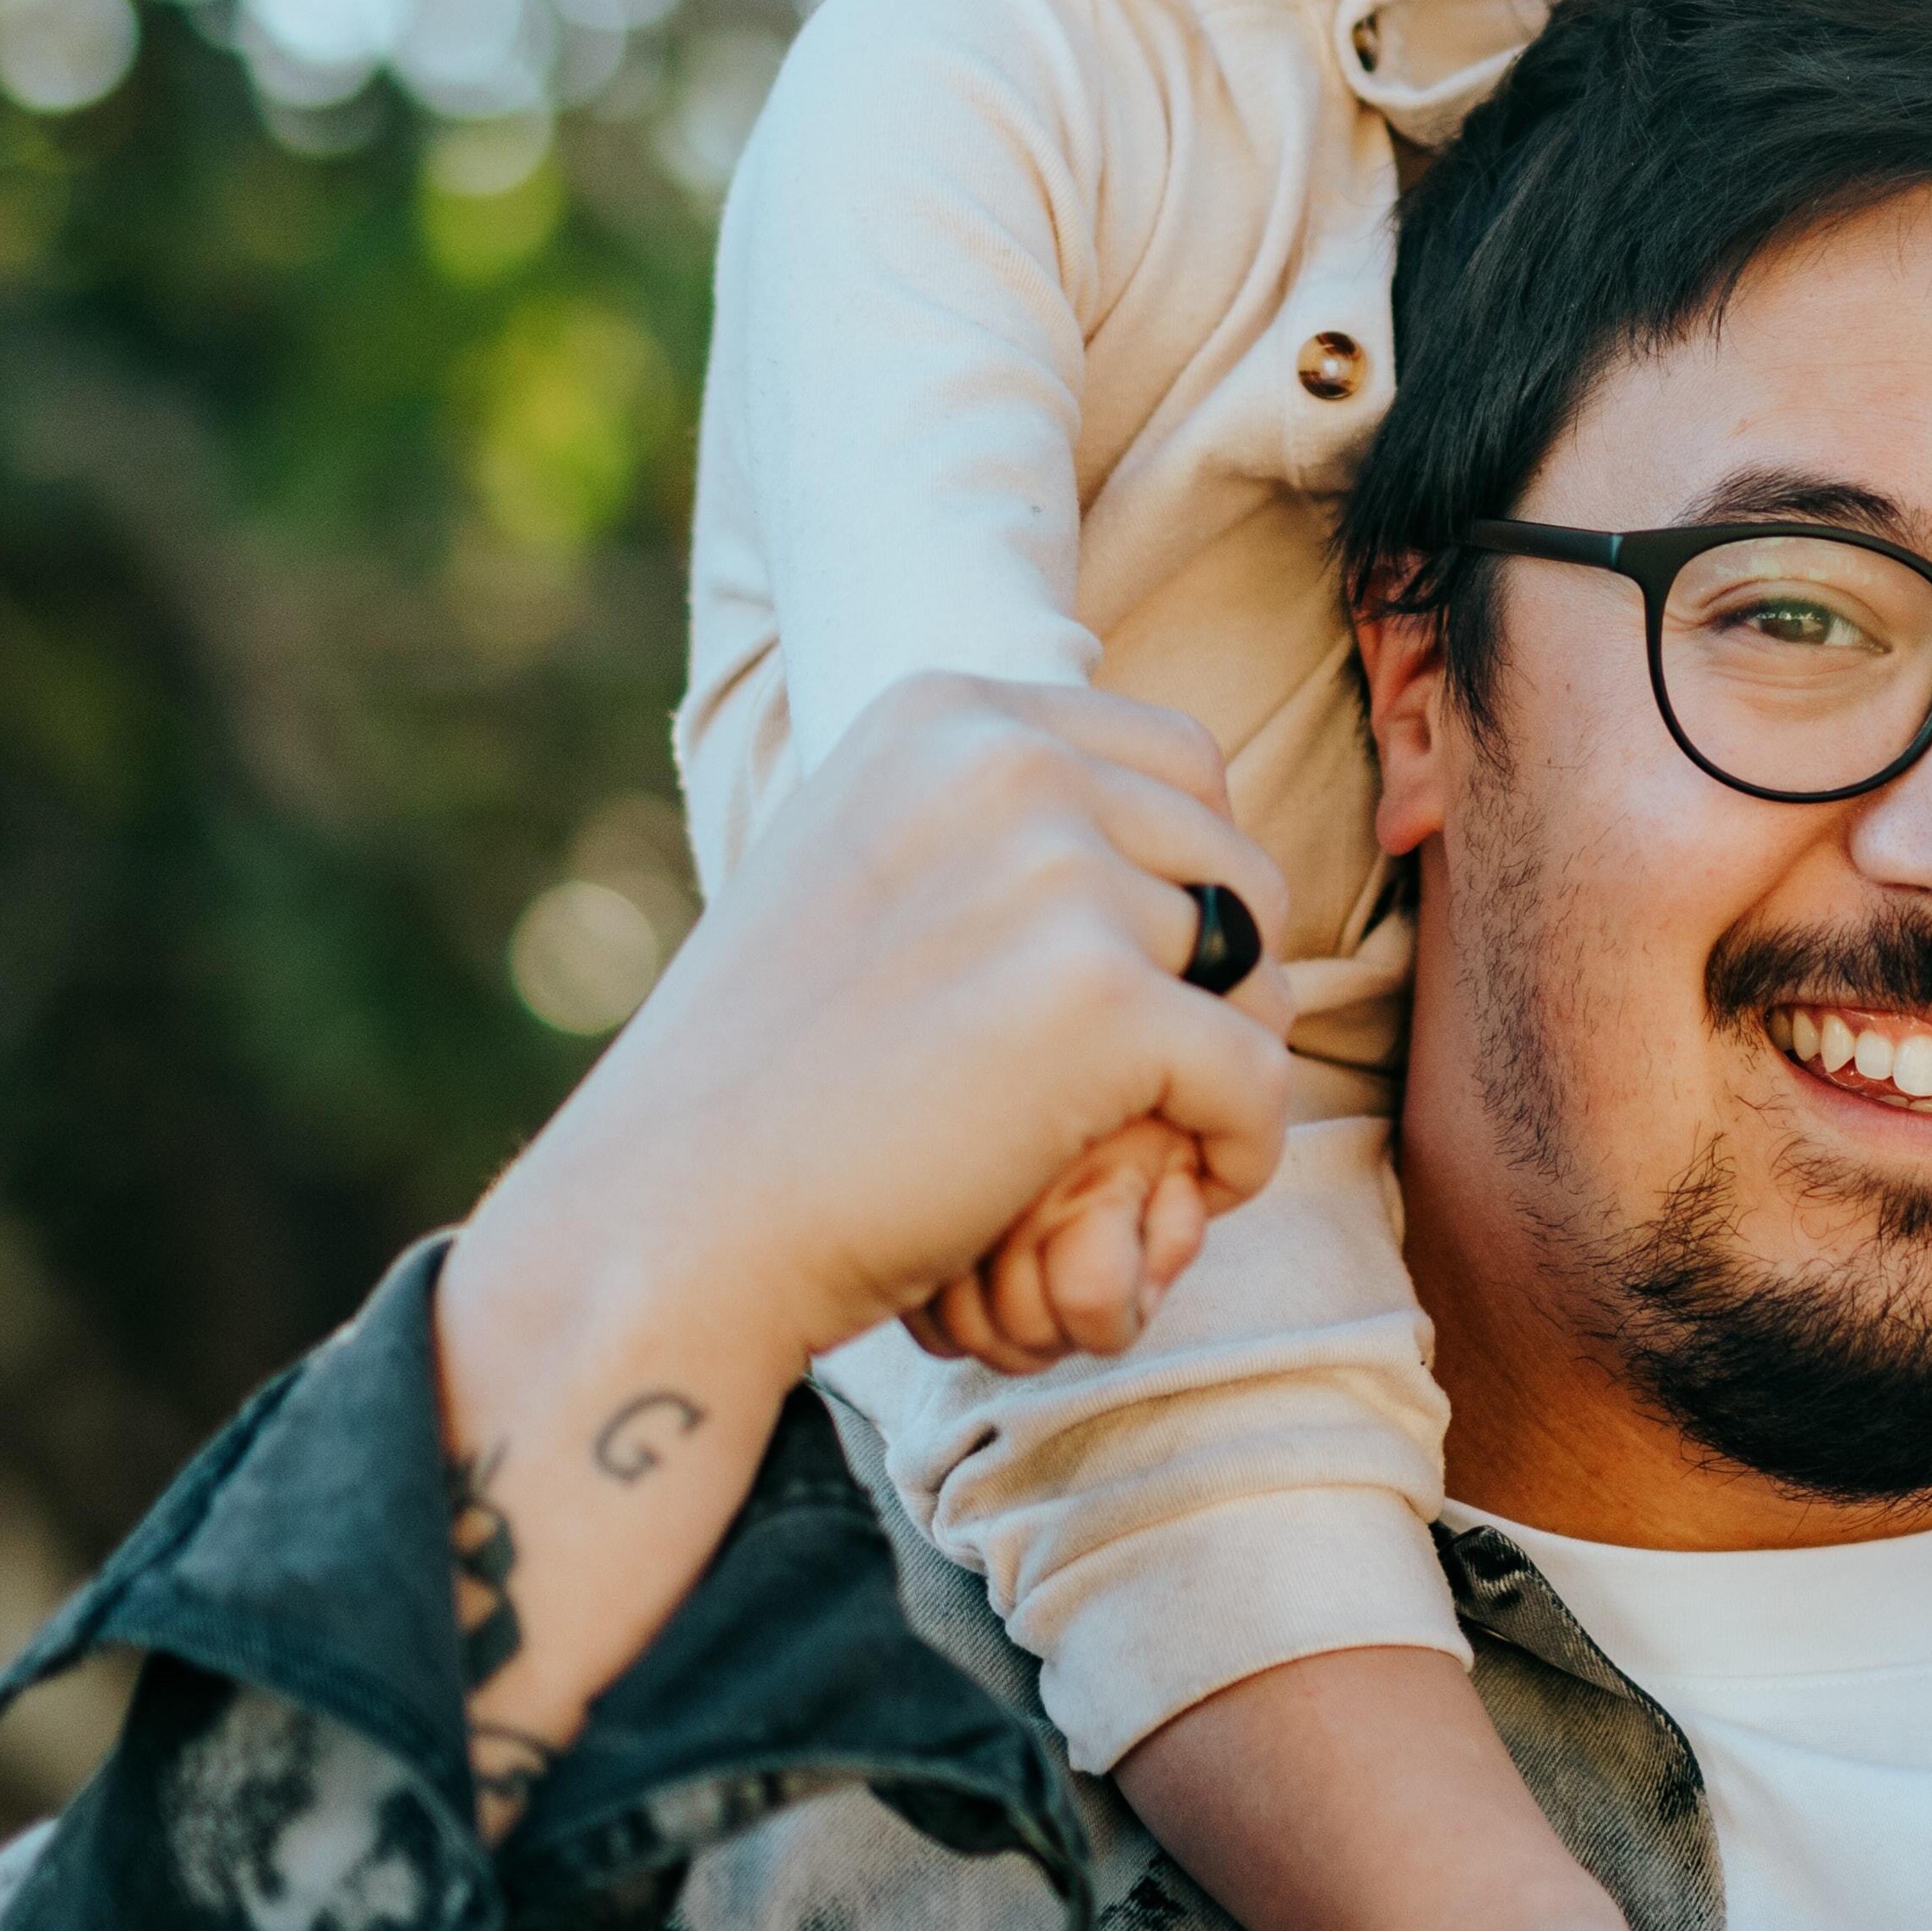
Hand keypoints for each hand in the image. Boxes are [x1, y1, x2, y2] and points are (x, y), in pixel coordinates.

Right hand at [424, 676, 1306, 1836]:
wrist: (672, 1217)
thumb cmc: (766, 1078)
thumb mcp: (866, 870)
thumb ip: (991, 824)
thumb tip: (1151, 814)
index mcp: (951, 713)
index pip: (1180, 763)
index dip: (1189, 879)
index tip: (1141, 976)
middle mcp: (1010, 762)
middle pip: (1233, 858)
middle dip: (1222, 973)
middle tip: (1158, 1076)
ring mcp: (1058, 875)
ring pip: (1254, 969)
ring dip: (1221, 1065)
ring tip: (1142, 1138)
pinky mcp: (1101, 1001)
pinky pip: (1259, 1074)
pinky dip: (1240, 1148)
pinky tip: (1181, 1189)